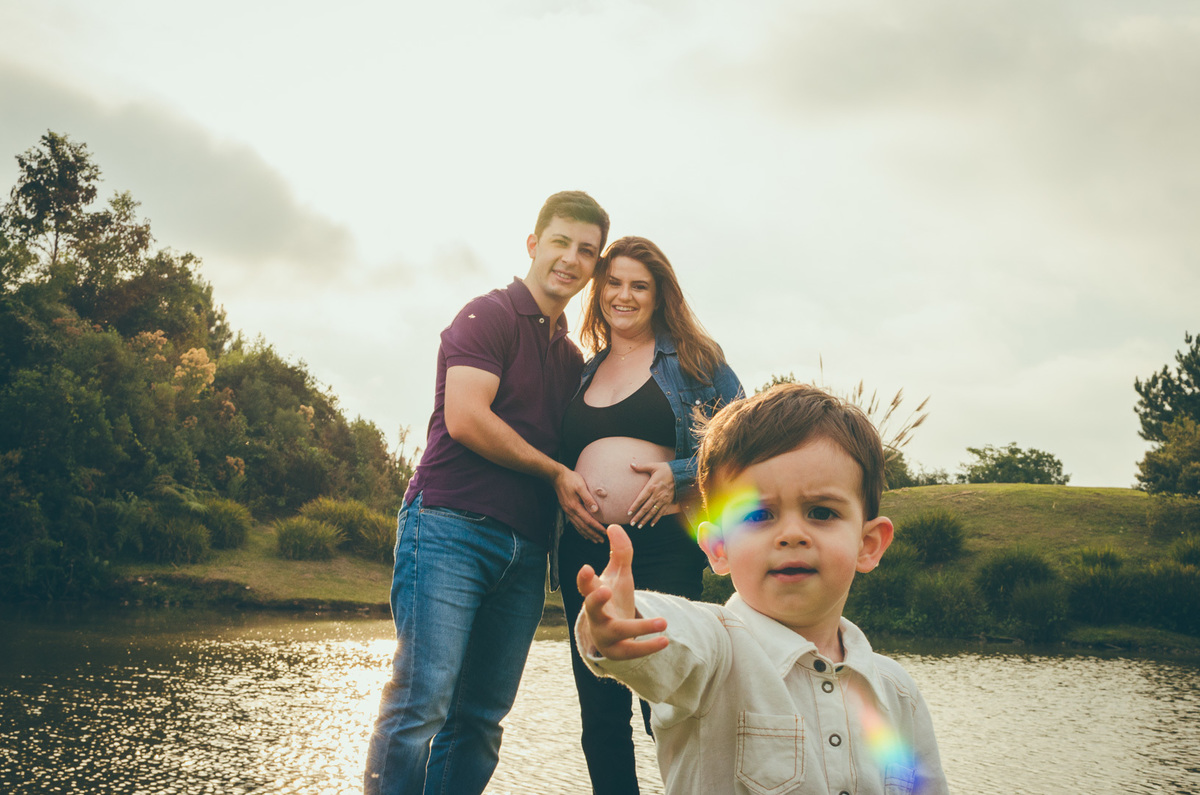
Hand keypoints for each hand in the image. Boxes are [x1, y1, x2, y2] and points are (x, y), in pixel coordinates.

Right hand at [553, 465, 606, 541]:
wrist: (557, 476)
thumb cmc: (571, 479)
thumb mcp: (581, 486)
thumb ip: (588, 498)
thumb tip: (596, 510)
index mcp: (575, 507)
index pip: (588, 521)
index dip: (597, 528)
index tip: (605, 532)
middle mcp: (571, 512)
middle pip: (583, 527)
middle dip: (593, 534)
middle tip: (601, 541)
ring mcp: (568, 511)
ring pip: (578, 527)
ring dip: (587, 534)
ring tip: (594, 540)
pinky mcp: (567, 510)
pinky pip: (574, 523)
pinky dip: (580, 530)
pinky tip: (583, 533)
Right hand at [577, 525, 668, 659]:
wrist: (610, 634)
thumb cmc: (612, 598)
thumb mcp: (618, 575)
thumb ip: (620, 552)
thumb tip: (615, 526)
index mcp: (593, 594)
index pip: (585, 585)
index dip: (584, 578)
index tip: (586, 568)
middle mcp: (596, 615)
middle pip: (592, 608)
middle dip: (596, 599)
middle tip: (606, 590)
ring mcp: (605, 634)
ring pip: (617, 632)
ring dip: (639, 628)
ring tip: (663, 622)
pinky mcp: (618, 651)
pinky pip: (632, 651)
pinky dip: (648, 647)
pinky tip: (665, 640)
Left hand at [628, 461, 675, 527]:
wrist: (680, 473)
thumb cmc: (665, 469)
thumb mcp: (653, 466)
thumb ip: (641, 467)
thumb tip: (631, 464)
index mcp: (651, 486)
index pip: (641, 499)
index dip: (634, 506)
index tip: (629, 513)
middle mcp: (657, 495)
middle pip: (646, 508)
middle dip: (638, 516)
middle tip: (632, 523)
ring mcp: (663, 499)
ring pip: (653, 512)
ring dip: (646, 519)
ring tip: (639, 526)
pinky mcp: (668, 502)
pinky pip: (662, 512)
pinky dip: (656, 519)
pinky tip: (651, 524)